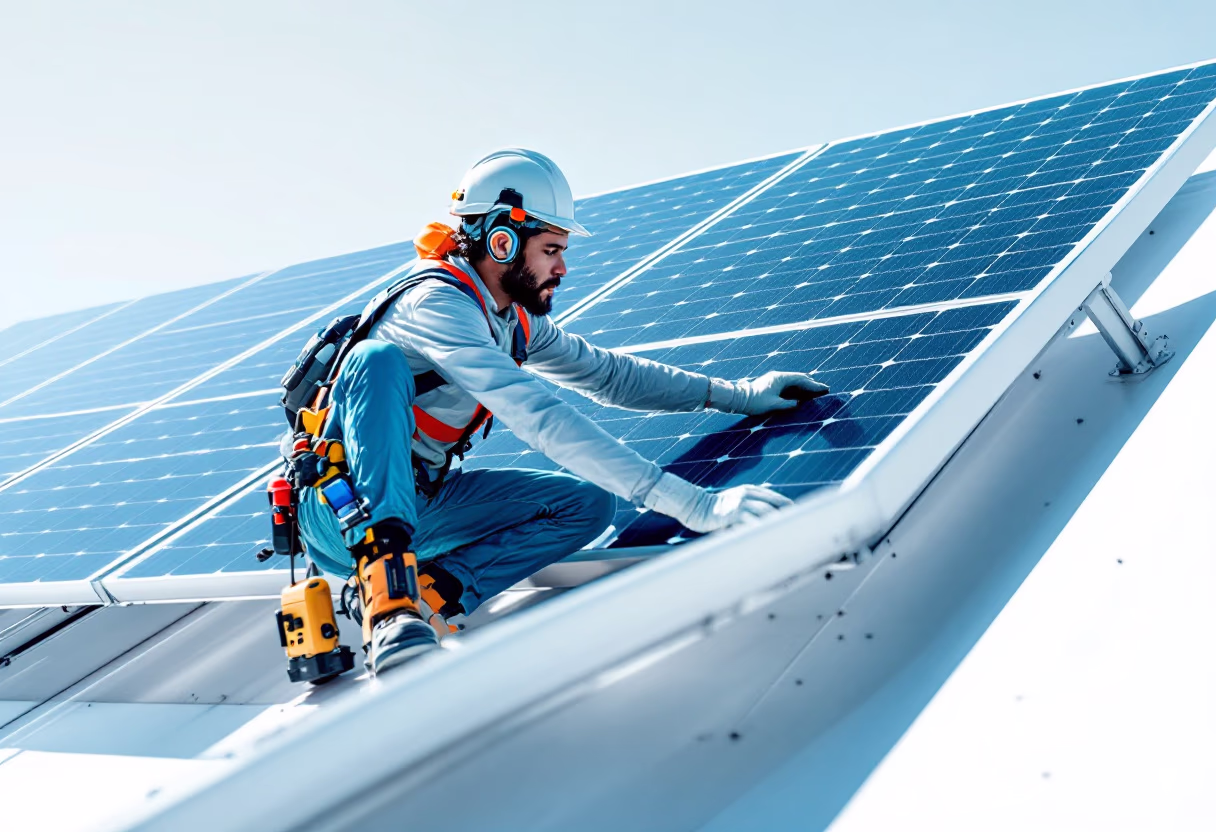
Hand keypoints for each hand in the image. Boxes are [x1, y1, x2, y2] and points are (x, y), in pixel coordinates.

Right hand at [642, 472, 792, 532]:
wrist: (693, 506)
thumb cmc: (715, 510)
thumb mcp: (736, 503)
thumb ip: (752, 507)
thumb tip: (770, 521)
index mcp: (752, 491)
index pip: (780, 500)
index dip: (792, 512)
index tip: (802, 526)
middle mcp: (749, 494)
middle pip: (777, 506)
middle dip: (790, 520)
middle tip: (801, 535)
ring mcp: (740, 503)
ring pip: (767, 514)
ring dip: (777, 527)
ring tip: (788, 541)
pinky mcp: (732, 513)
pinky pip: (751, 523)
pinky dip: (760, 532)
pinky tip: (767, 542)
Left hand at [713, 371, 828, 415]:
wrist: (737, 399)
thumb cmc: (754, 402)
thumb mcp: (772, 405)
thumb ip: (787, 404)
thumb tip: (798, 404)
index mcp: (780, 378)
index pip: (801, 380)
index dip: (814, 385)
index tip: (825, 388)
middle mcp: (778, 376)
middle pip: (799, 378)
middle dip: (812, 384)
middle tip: (824, 388)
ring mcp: (774, 379)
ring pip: (794, 381)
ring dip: (805, 385)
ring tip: (816, 390)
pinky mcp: (771, 384)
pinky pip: (788, 384)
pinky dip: (797, 388)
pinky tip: (801, 393)